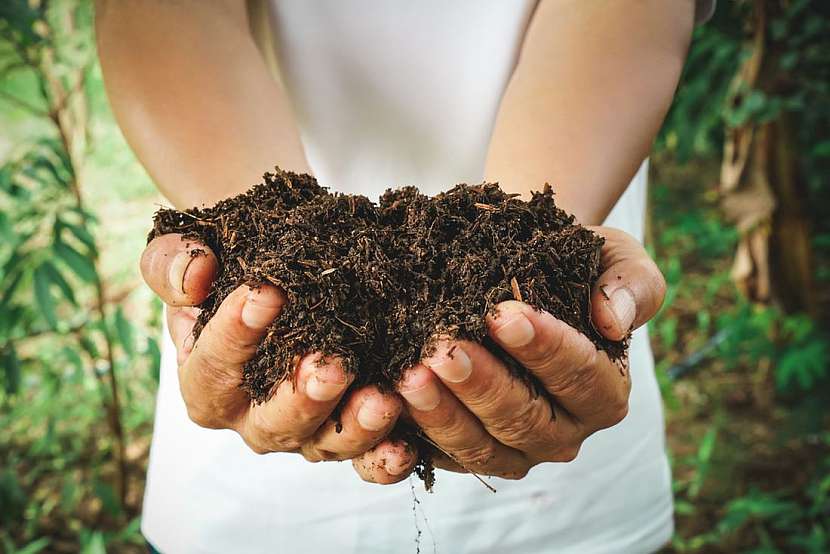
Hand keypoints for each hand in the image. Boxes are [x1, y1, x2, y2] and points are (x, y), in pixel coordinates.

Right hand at [141, 234, 415, 481]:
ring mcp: (304, 431)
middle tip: (332, 365)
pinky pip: (365, 460)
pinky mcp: (348, 434)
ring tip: (382, 400)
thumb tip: (194, 277)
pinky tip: (406, 445)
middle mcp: (252, 418)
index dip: (236, 334)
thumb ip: (172, 263)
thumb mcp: (186, 254)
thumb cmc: (228, 267)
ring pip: (324, 444)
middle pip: (273, 421)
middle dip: (304, 396)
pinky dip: (384, 459)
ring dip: (355, 428)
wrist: (279, 274)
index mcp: (207, 383)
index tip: (266, 294)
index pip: (214, 366)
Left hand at [352, 226, 665, 481]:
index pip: (579, 375)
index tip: (503, 314)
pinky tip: (386, 405)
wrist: (524, 276)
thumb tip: (614, 320)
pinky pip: (440, 456)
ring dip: (442, 414)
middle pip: (524, 419)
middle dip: (482, 384)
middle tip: (444, 348)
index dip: (543, 347)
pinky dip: (413, 436)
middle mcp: (564, 432)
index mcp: (604, 393)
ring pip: (480, 447)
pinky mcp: (468, 453)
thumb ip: (631, 284)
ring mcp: (515, 450)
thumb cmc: (574, 266)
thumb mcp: (617, 257)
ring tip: (409, 375)